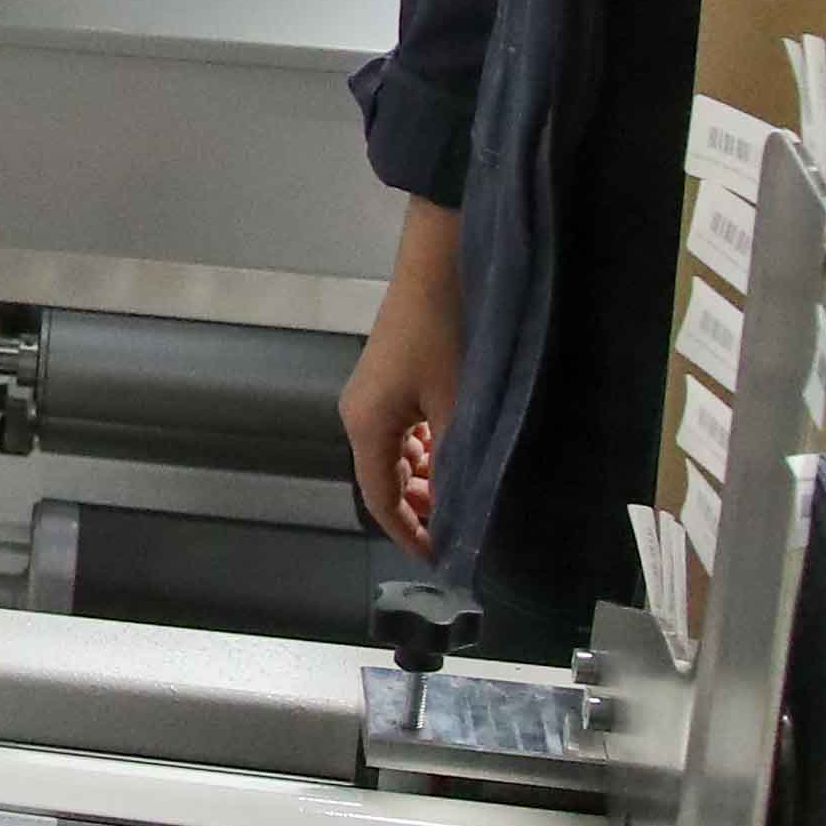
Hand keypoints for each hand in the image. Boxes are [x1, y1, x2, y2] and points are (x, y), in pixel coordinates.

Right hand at [339, 200, 465, 559]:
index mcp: (366, 426)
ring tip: (463, 494)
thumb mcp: (458, 406)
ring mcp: (372, 396)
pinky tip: (454, 453)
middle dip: (420, 507)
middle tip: (461, 527)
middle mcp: (360, 414)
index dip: (407, 533)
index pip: (380, 498)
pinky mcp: (389, 380)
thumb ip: (457, 461)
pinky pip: (402, 431)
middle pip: (384, 478)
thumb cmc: (445, 337)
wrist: (439, 267)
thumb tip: (466, 510)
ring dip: (426, 479)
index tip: (438, 558)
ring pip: (395, 455)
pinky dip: (426, 451)